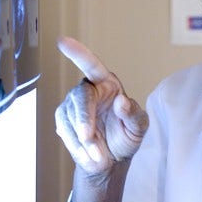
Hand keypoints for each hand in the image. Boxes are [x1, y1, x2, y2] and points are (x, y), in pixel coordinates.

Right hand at [54, 36, 148, 178]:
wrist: (112, 160)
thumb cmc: (127, 136)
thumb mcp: (138, 127)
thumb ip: (133, 114)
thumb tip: (121, 101)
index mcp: (108, 84)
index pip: (92, 65)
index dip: (78, 53)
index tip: (62, 41)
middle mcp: (89, 90)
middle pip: (80, 97)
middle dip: (85, 119)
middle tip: (89, 139)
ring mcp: (73, 105)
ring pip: (72, 118)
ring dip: (85, 140)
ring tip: (100, 155)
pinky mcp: (63, 120)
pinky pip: (66, 132)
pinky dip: (77, 146)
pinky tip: (89, 154)